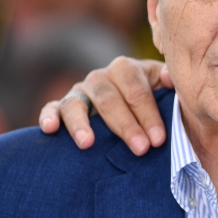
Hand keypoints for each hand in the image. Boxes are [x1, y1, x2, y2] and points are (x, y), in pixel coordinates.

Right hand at [38, 58, 172, 155]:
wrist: (131, 103)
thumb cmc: (154, 98)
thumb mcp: (165, 88)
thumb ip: (169, 82)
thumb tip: (168, 78)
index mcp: (128, 69)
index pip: (137, 92)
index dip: (149, 116)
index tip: (158, 140)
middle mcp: (101, 77)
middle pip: (110, 100)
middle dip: (126, 126)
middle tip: (140, 149)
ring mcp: (80, 90)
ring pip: (77, 104)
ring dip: (82, 124)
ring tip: (88, 144)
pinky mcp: (62, 105)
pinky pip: (52, 108)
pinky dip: (48, 116)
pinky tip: (50, 130)